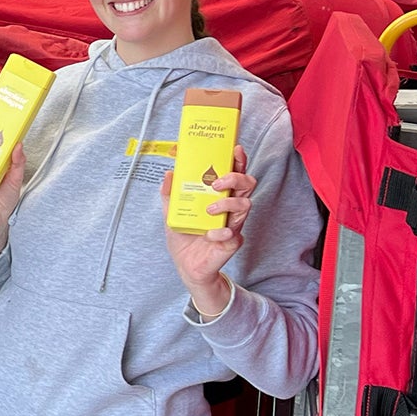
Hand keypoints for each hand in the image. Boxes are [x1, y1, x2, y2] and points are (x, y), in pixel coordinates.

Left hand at [160, 144, 256, 315]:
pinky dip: (221, 232)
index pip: (234, 174)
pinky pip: (233, 233)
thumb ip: (169, 194)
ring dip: (227, 203)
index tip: (235, 150)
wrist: (185, 266)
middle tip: (217, 182)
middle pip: (247, 185)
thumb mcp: (171, 212)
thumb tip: (169, 173)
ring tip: (209, 209)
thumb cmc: (184, 237)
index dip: (238, 161)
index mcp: (219, 196)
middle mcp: (230, 207)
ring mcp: (233, 224)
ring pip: (246, 205)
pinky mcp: (232, 242)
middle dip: (236, 177)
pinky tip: (210, 235)